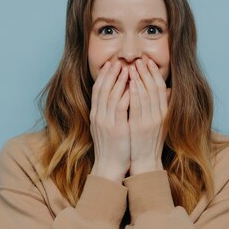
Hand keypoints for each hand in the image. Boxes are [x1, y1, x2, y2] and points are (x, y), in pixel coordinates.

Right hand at [89, 61, 130, 181]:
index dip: (103, 77)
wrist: (109, 167)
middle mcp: (98, 117)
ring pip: (111, 95)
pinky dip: (125, 94)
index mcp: (96, 116)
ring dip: (118, 80)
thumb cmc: (112, 149)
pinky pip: (120, 107)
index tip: (110, 65)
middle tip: (117, 61)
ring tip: (126, 68)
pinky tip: (132, 85)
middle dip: (109, 74)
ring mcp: (106, 122)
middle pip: (102, 89)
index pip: (97, 91)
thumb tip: (120, 100)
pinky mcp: (116, 128)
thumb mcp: (108, 128)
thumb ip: (112, 114)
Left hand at [128, 58, 171, 174]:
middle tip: (139, 59)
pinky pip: (137, 106)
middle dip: (146, 72)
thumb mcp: (161, 122)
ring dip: (139, 78)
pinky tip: (130, 83)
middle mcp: (159, 115)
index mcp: (164, 113)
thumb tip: (169, 89)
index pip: (161, 88)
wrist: (145, 162)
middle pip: (154, 88)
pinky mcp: (140, 127)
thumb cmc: (150, 142)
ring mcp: (150, 121)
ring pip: (146, 94)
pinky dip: (134, 93)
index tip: (148, 62)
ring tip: (133, 66)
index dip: (154, 73)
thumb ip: (164, 105)